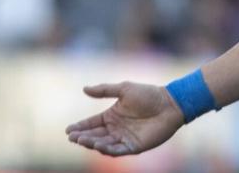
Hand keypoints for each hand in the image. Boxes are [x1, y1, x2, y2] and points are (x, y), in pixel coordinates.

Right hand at [66, 82, 184, 155]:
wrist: (171, 103)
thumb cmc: (149, 94)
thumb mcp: (125, 89)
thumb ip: (105, 90)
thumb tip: (84, 89)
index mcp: (111, 116)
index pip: (91, 123)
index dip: (79, 127)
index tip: (67, 130)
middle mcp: (115, 129)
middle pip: (94, 135)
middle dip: (82, 137)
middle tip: (73, 137)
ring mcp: (124, 138)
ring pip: (103, 144)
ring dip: (92, 143)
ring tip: (83, 140)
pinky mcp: (134, 146)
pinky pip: (117, 150)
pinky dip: (107, 150)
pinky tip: (99, 146)